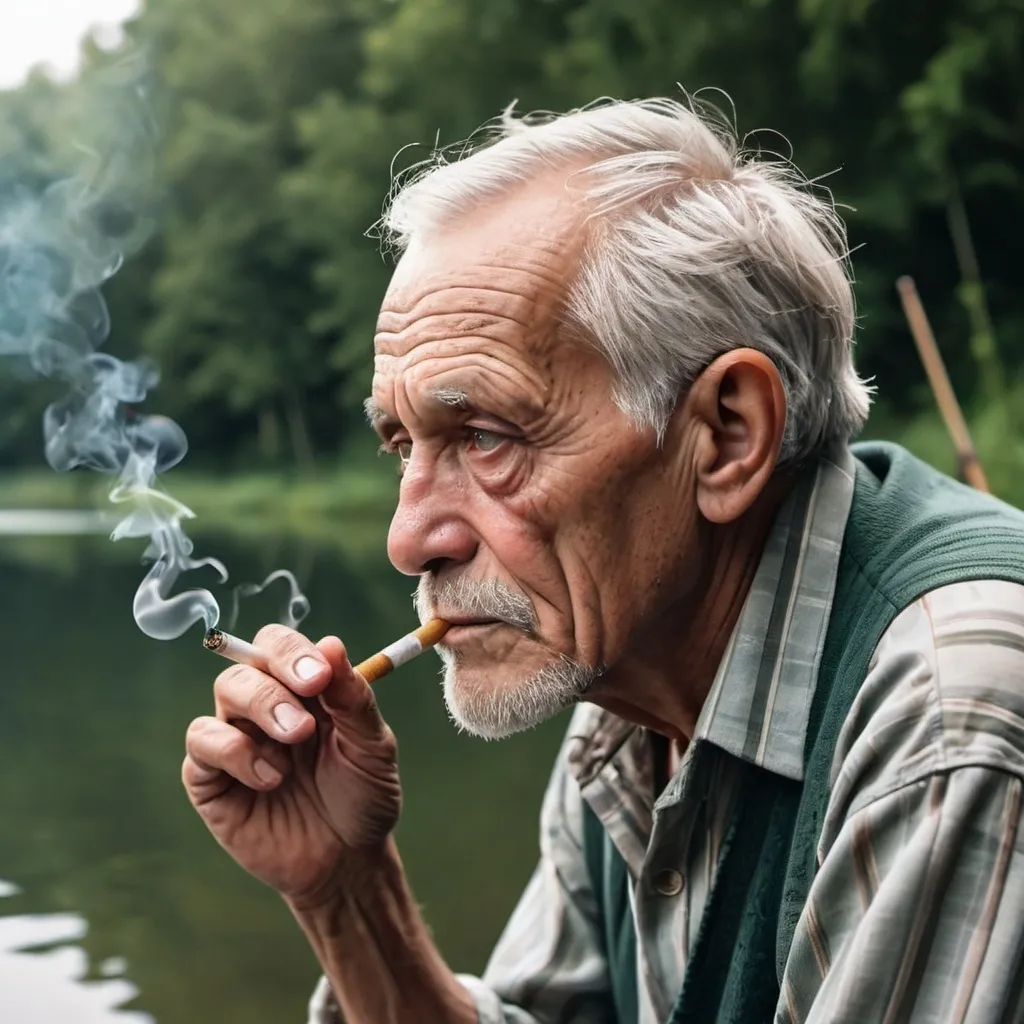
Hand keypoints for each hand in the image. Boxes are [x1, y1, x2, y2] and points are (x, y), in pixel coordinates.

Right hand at [182, 626, 400, 907]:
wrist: (348, 862)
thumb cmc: (363, 796)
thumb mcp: (372, 747)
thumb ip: (353, 698)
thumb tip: (331, 644)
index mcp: (305, 688)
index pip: (281, 644)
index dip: (292, 651)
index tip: (318, 676)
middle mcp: (265, 704)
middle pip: (247, 662)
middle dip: (276, 685)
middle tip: (304, 724)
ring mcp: (236, 737)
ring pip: (226, 691)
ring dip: (259, 710)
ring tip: (292, 749)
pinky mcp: (211, 777)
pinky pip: (202, 741)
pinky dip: (234, 751)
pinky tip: (270, 779)